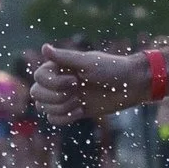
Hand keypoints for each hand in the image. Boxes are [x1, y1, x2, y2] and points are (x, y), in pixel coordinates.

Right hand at [30, 43, 147, 123]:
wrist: (131, 85)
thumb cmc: (112, 69)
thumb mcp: (88, 62)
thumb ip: (64, 58)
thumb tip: (44, 48)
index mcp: (60, 67)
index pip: (38, 78)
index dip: (53, 83)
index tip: (76, 81)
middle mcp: (60, 81)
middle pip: (37, 94)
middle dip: (54, 96)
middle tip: (77, 90)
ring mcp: (66, 97)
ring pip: (44, 108)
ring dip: (61, 107)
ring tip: (80, 101)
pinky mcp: (74, 110)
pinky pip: (55, 119)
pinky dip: (64, 118)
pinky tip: (80, 111)